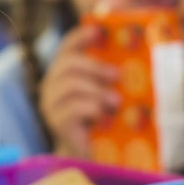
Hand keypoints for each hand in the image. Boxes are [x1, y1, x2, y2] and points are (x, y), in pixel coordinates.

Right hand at [38, 24, 119, 157]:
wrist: (90, 153)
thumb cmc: (102, 119)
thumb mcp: (106, 92)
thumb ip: (111, 76)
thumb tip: (132, 61)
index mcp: (64, 73)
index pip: (67, 46)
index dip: (81, 35)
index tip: (98, 31)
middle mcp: (52, 85)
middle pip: (68, 63)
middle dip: (95, 66)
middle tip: (117, 75)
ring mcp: (51, 105)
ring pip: (71, 84)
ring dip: (97, 90)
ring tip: (116, 100)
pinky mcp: (56, 123)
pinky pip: (73, 108)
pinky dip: (92, 107)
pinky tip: (104, 114)